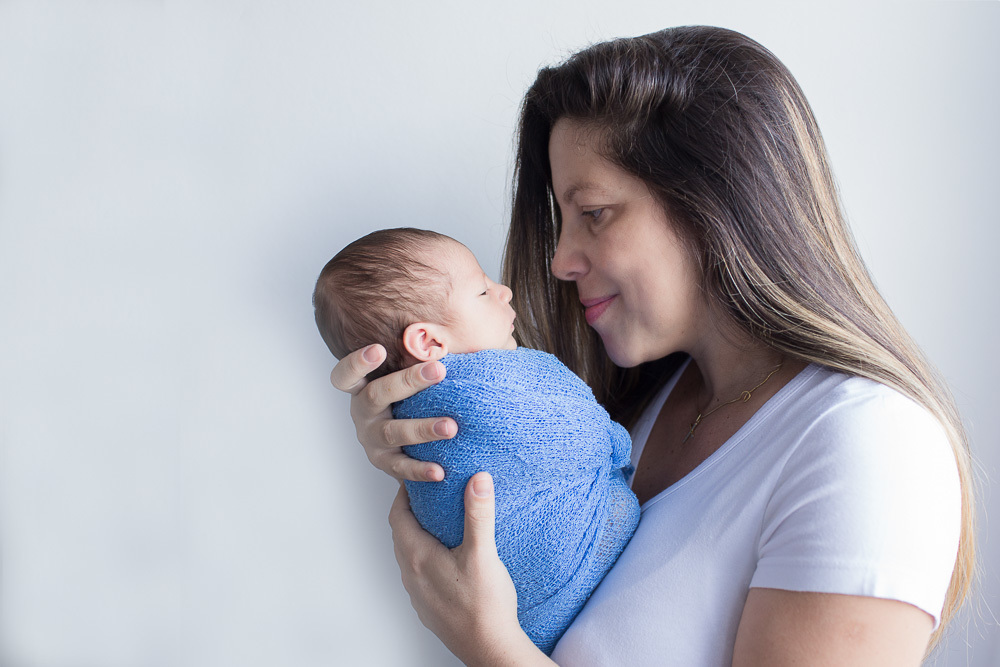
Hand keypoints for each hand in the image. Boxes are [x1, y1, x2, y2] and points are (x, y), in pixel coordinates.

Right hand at [329, 344, 455, 481]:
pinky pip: (402, 467)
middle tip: (438, 370)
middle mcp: (363, 413)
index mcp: (363, 388)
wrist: (410, 441)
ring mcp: (372, 439)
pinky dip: (420, 469)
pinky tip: (440, 470)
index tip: (379, 349)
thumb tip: (469, 324)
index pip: (346, 375)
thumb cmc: (415, 395)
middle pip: (377, 395)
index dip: (357, 363)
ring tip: (451, 426)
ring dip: (423, 428)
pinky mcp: (386, 463)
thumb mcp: (412, 376)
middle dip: (408, 381)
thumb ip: (428, 354)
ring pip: (394, 432)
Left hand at [389, 473, 550, 665]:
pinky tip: (449, 559)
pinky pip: (419, 574)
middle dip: (412, 513)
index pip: (398, 516)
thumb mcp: (483, 553)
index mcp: (418, 557)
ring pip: (409, 555)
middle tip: (431, 497)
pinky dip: (427, 558)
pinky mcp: (428, 607)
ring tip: (441, 524)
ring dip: (418, 536)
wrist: (489, 649)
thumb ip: (478, 514)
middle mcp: (411, 575)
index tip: (417, 481)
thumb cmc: (484, 605)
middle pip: (401, 534)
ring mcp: (418, 594)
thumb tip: (478, 480)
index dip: (404, 495)